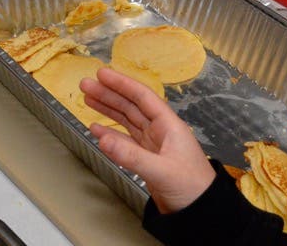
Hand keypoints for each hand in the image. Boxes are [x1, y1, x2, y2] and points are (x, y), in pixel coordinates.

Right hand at [80, 67, 215, 214]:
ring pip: (126, 121)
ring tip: (88, 98)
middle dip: (109, 94)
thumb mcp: (161, 170)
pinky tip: (97, 129)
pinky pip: (125, 141)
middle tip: (86, 84)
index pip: (142, 97)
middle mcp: (159, 131)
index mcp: (168, 125)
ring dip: (107, 109)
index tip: (102, 74)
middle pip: (131, 106)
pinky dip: (110, 134)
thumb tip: (102, 139)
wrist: (201, 213)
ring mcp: (152, 145)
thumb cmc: (191, 187)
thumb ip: (131, 156)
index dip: (121, 84)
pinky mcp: (146, 160)